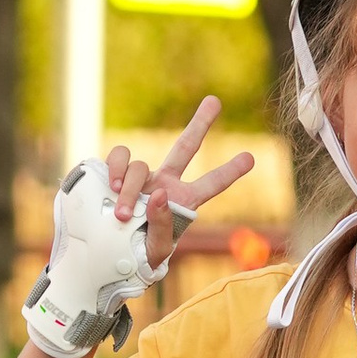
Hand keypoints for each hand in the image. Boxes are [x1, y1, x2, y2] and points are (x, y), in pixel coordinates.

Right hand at [104, 95, 257, 276]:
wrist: (106, 256)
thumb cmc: (137, 256)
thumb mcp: (155, 250)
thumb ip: (162, 225)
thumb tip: (160, 194)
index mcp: (181, 203)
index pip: (210, 185)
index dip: (229, 172)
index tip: (250, 158)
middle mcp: (164, 184)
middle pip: (185, 147)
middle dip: (200, 124)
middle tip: (214, 101)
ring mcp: (141, 178)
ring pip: (140, 166)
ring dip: (130, 188)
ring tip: (124, 214)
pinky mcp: (115, 174)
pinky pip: (119, 157)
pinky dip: (115, 169)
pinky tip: (112, 188)